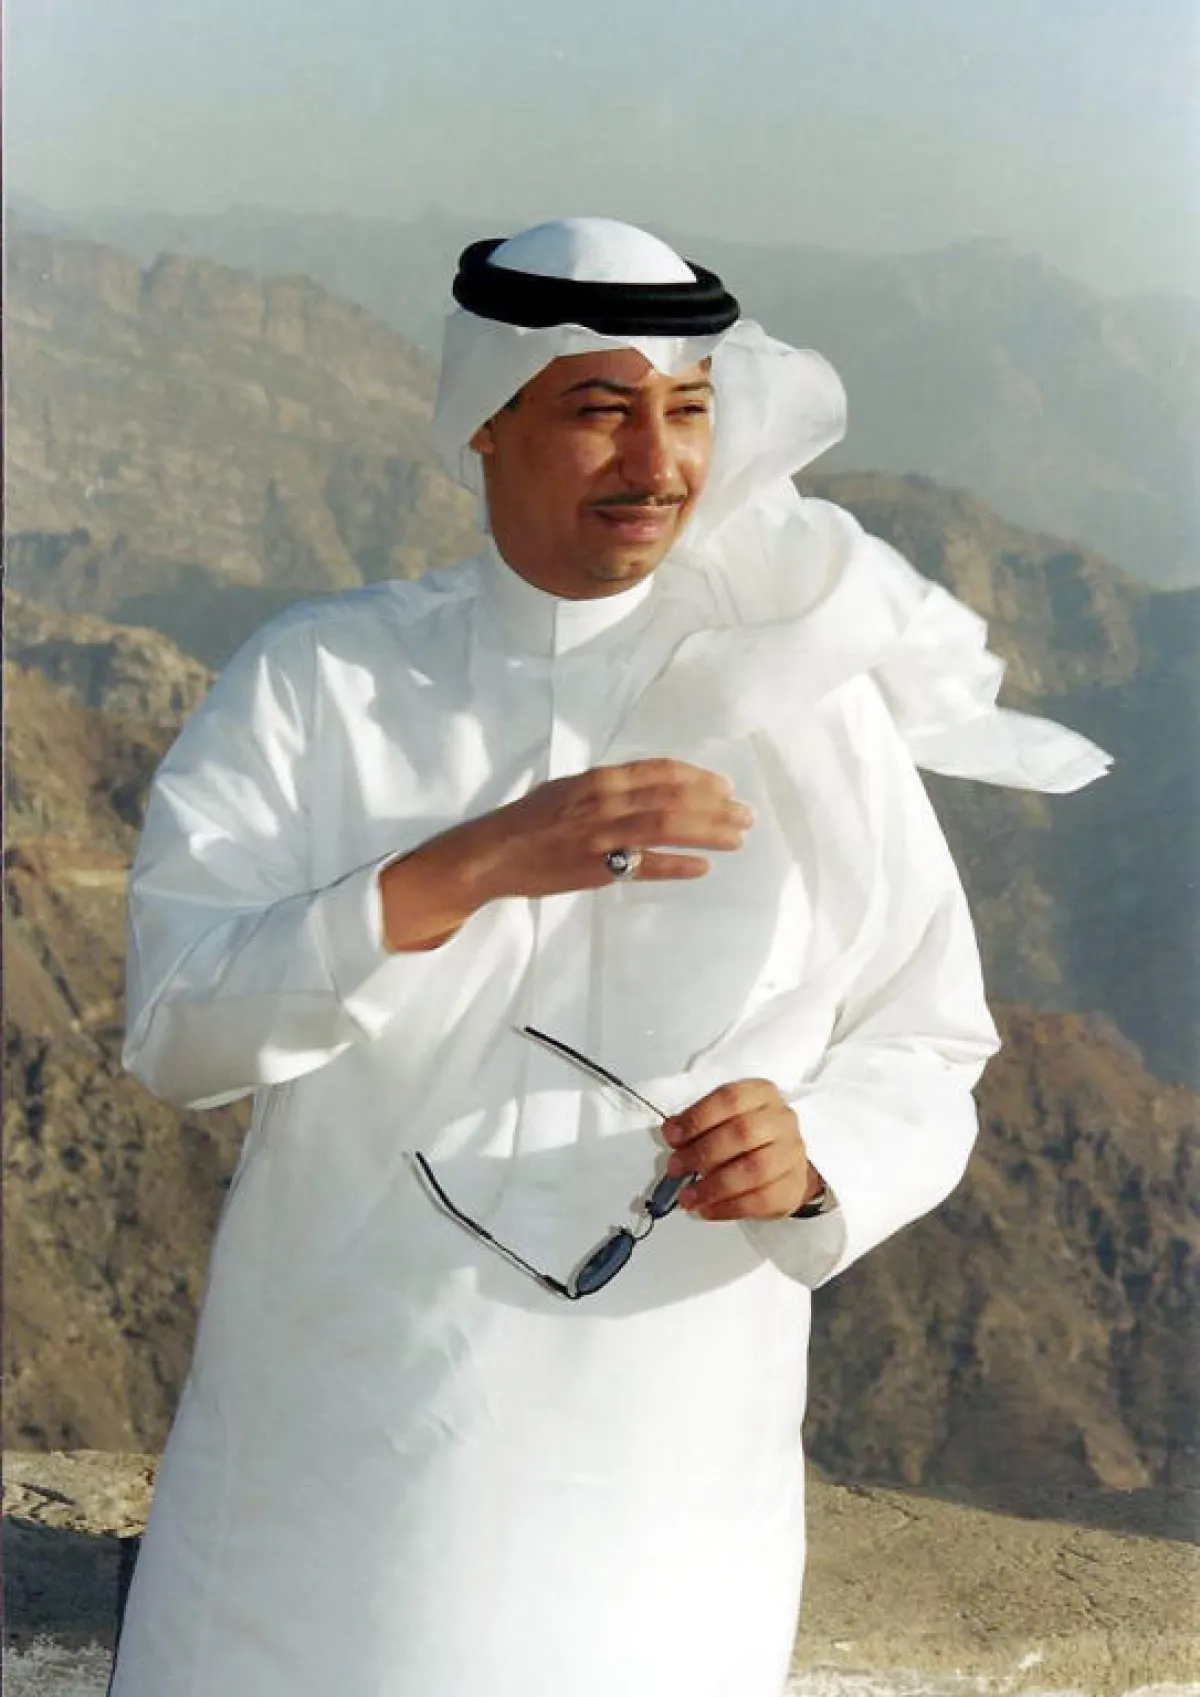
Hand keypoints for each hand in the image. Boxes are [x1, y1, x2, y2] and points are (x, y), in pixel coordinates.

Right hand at [380, 759, 752, 949]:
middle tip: (746, 815)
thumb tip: (652, 788)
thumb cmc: (529, 820)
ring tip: (737, 839)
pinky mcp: (596, 869)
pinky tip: (703, 867)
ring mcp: (600, 836)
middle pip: (674, 800)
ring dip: (709, 832)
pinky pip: (645, 867)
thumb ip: (609, 789)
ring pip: (667, 828)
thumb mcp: (568, 790)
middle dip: (716, 807)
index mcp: (598, 779)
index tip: (725, 786)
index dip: (698, 778)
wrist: (489, 855)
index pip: (660, 771)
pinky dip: (678, 866)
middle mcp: (603, 802)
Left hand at [663, 1079, 823, 1220]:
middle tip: (676, 1168)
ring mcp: (792, 1153)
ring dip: (714, 1186)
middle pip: (742, 1133)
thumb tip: (672, 1132)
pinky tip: (708, 1209)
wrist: (782, 1164)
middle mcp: (782, 1120)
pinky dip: (728, 1207)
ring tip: (688, 1196)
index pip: (730, 1098)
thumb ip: (696, 1124)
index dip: (697, 1118)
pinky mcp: (794, 1186)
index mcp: (762, 1094)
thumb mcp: (721, 1121)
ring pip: (754, 1169)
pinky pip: (761, 1200)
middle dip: (702, 1153)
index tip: (672, 1136)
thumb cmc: (746, 1140)